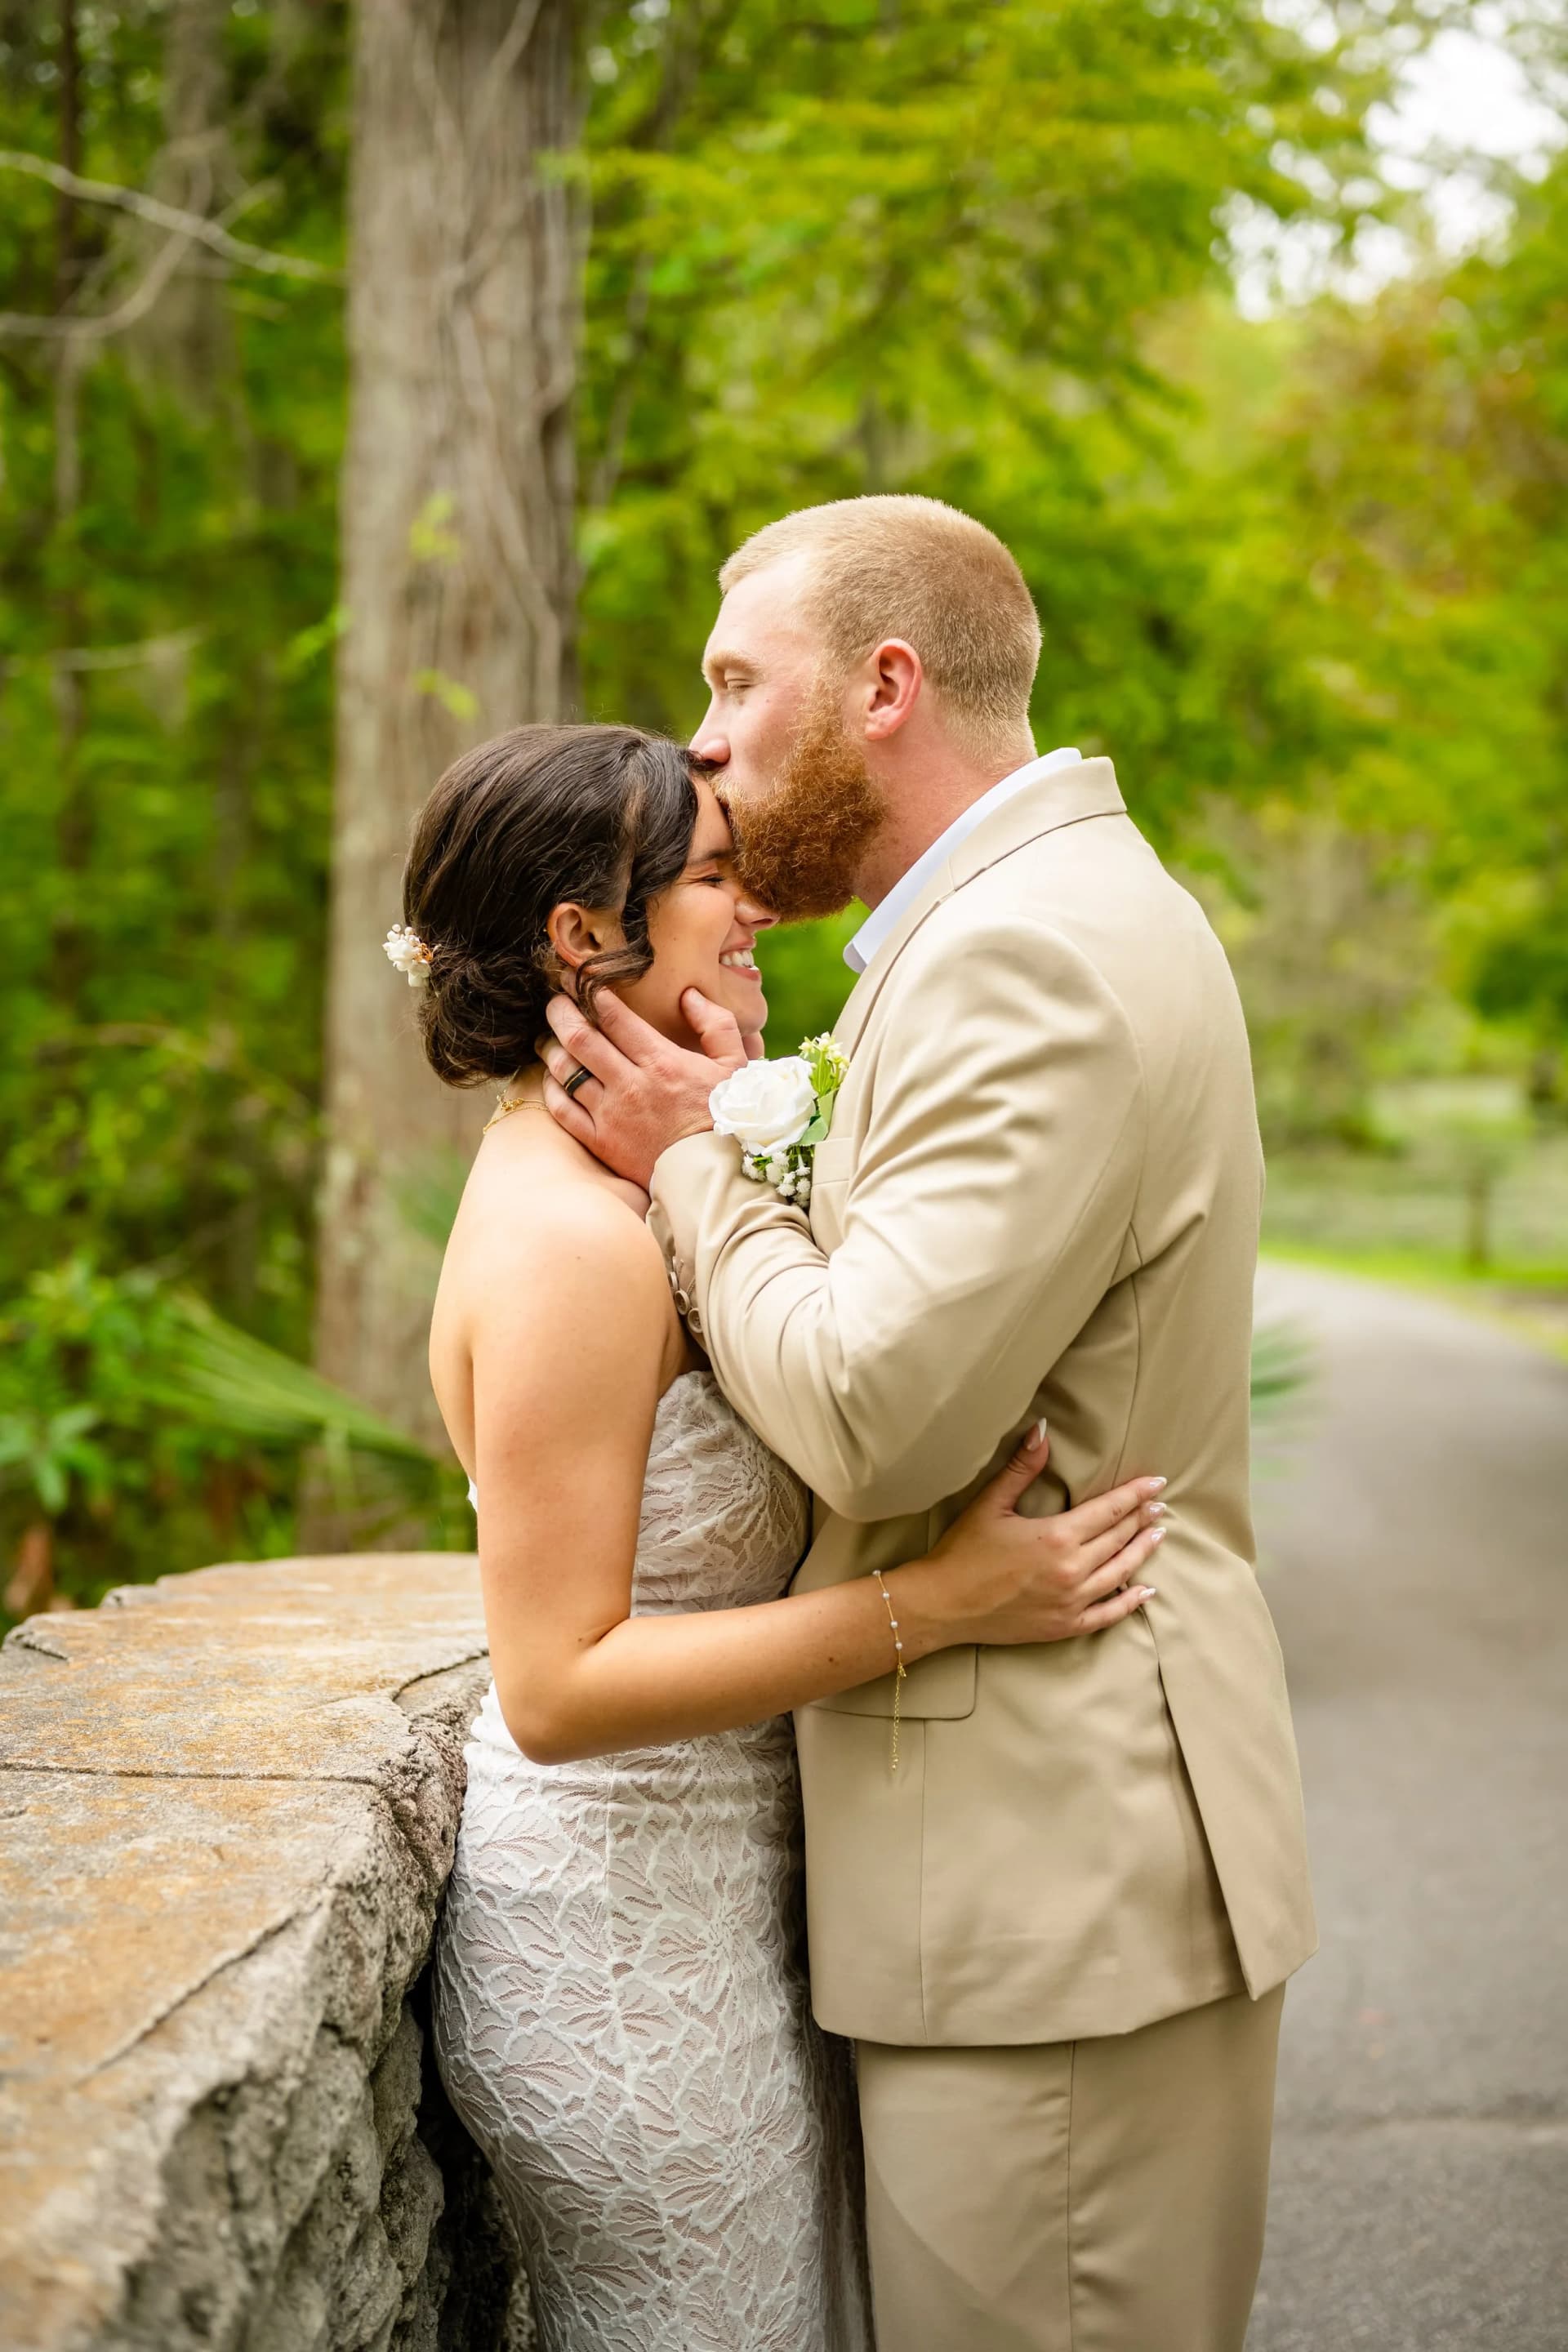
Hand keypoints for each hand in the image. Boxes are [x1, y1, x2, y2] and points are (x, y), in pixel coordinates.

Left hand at [541, 986, 748, 1186]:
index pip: (614, 1017)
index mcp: (662, 1061)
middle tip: (555, 1002)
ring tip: (547, 1037)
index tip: (579, 980)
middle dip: (561, 1013)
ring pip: (566, 1071)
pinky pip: (563, 1110)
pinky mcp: (600, 1142)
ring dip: (551, 1048)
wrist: (715, 1175)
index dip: (591, 993)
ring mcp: (611, 1115)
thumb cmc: (729, 1118)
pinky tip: (552, 1078)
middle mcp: (631, 1085)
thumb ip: (715, 1023)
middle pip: (580, 1038)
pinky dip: (552, 1089)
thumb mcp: (735, 1065)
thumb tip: (687, 995)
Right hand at [896, 1425, 1164, 1649]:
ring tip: (1158, 1534)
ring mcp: (1071, 1601)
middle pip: (1118, 1539)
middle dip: (1140, 1518)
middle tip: (1159, 1505)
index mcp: (1056, 1536)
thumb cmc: (963, 1552)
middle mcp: (1072, 1569)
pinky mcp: (1064, 1626)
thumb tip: (1042, 1429)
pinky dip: (1129, 1603)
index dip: (1134, 1495)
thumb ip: (1022, 1468)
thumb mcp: (991, 1504)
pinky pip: (1107, 1614)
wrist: (943, 1605)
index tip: (1156, 1483)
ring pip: (1120, 1573)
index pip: (1108, 1510)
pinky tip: (1145, 1591)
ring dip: (1142, 1551)